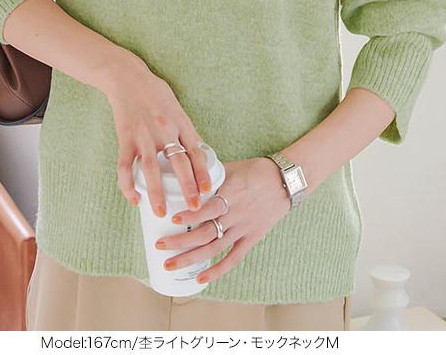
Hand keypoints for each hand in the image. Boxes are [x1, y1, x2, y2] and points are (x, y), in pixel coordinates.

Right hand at [101, 50, 211, 217]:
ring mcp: (144, 134)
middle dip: (188, 187)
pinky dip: (127, 185)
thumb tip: (199, 152)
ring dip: (157, 192)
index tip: (208, 190)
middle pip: (179, 162)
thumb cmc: (154, 92)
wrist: (126, 77)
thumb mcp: (176, 107)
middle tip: (194, 207)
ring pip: (151, 168)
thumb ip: (186, 129)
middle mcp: (164, 129)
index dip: (203, 172)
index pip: (196, 150)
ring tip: (162, 212)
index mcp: (180, 121)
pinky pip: (125, 166)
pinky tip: (133, 199)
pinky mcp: (125, 137)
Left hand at [153, 156, 293, 285]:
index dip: (191, 215)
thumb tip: (184, 172)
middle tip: (160, 245)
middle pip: (206, 233)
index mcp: (230, 194)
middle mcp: (235, 214)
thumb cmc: (255, 170)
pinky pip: (233, 258)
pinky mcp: (251, 238)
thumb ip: (209, 174)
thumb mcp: (231, 167)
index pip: (209, 208)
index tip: (172, 218)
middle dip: (181, 241)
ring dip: (191, 258)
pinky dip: (217, 270)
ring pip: (214, 248)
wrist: (285, 181)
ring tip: (169, 264)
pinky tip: (200, 277)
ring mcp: (243, 228)